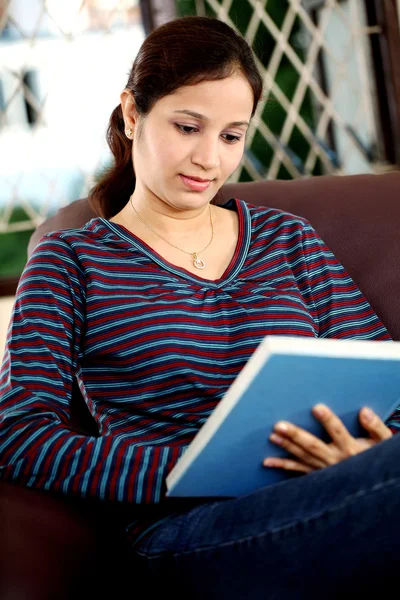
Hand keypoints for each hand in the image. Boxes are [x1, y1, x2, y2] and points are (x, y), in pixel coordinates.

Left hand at [263, 404, 392, 473]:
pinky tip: (267, 462)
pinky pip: (297, 471)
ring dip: (286, 447)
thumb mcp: (383, 442)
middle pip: (313, 445)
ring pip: (302, 457)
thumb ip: (376, 427)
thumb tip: (364, 411)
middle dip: (296, 435)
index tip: (316, 407)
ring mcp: (324, 469)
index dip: (328, 421)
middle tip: (279, 425)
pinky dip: (282, 466)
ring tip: (272, 436)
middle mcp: (335, 460)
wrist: (373, 484)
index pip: (338, 432)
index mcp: (351, 448)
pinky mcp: (316, 475)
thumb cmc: (376, 456)